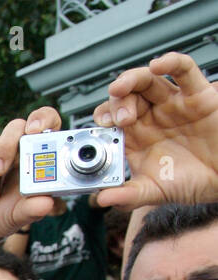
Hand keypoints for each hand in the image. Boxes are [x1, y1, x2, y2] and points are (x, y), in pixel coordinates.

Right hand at [0, 107, 61, 239]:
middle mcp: (12, 144)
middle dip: (4, 149)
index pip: (45, 119)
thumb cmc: (4, 214)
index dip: (42, 119)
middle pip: (13, 127)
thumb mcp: (20, 215)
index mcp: (33, 153)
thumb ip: (33, 209)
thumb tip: (46, 204)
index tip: (34, 131)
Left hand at [92, 52, 217, 207]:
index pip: (109, 119)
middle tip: (117, 119)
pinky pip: (185, 71)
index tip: (99, 128)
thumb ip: (129, 196)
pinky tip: (158, 65)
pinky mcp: (197, 96)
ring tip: (121, 90)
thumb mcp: (155, 192)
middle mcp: (150, 117)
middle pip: (124, 97)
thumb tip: (102, 200)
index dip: (101, 118)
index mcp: (134, 136)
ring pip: (147, 80)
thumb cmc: (190, 182)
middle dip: (114, 103)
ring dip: (130, 81)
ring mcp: (172, 104)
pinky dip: (171, 62)